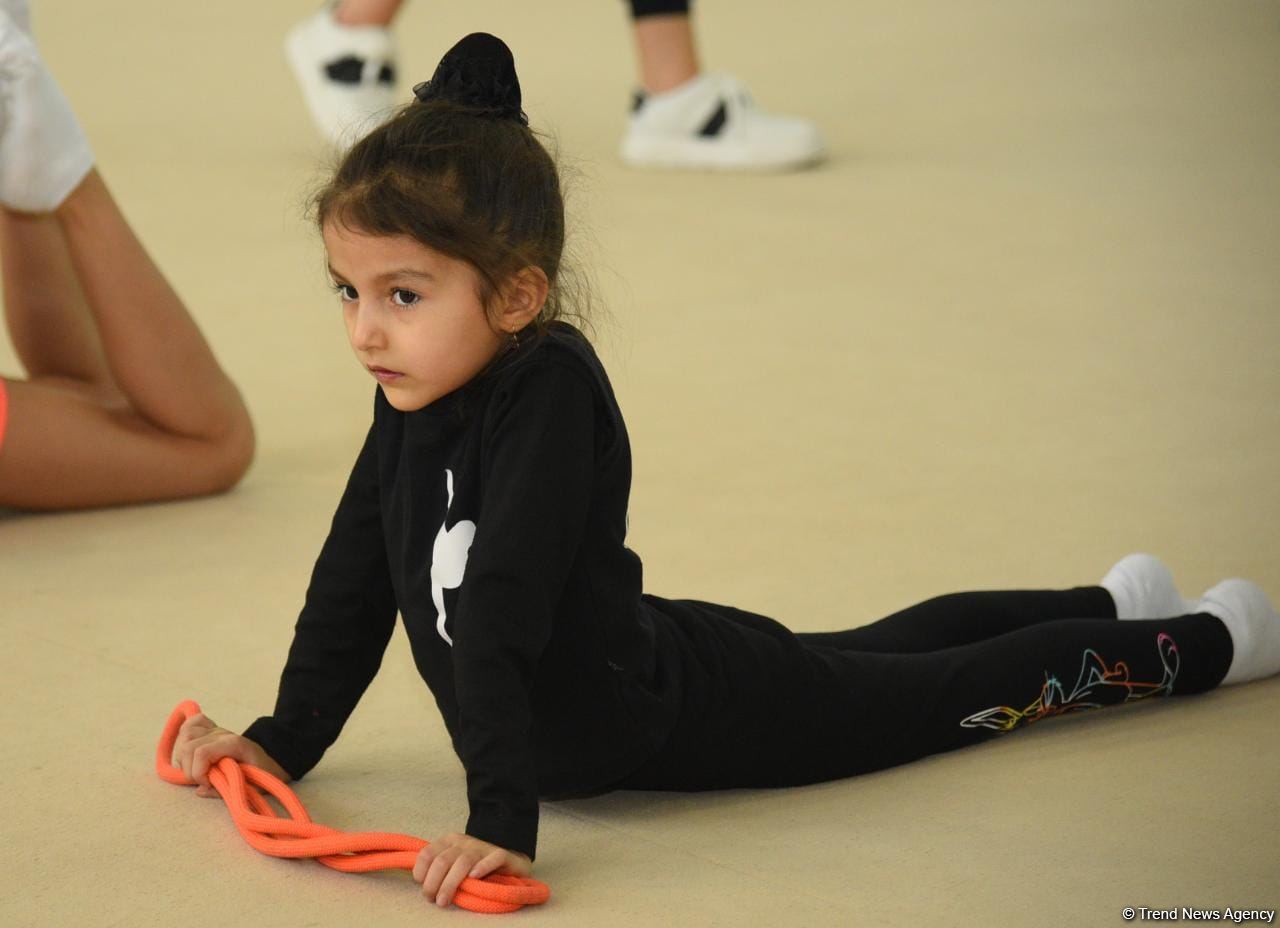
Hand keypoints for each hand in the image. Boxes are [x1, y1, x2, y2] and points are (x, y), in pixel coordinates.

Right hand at [173, 710, 289, 796]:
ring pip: (186, 734)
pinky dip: (185, 736)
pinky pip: (192, 723)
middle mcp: (222, 733)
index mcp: (234, 744)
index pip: (201, 753)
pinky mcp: (212, 729)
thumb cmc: (263, 774)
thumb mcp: (250, 787)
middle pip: (188, 745)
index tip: (207, 784)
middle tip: (202, 779)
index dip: (198, 773)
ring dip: (184, 756)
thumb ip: (224, 790)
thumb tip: (199, 790)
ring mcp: (216, 730)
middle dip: (189, 768)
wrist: (272, 761)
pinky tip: (191, 750)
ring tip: (195, 768)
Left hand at [412, 832, 531, 907]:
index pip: (427, 853)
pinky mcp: (501, 855)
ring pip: (463, 861)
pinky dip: (482, 868)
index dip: (421, 873)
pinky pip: (492, 859)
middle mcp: (464, 842)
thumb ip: (439, 871)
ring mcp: (483, 847)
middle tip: (434, 900)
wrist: (509, 865)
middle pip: (443, 860)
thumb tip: (422, 885)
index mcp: (449, 841)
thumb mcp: (453, 866)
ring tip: (444, 901)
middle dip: (433, 883)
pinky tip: (473, 879)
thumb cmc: (475, 870)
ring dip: (450, 883)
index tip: (424, 889)